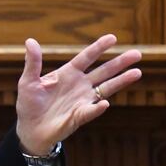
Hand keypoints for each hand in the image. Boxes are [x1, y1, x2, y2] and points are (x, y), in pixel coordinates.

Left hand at [15, 34, 141, 154]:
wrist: (30, 128)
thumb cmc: (29, 103)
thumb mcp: (28, 80)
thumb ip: (33, 62)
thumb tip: (30, 41)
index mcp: (67, 74)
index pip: (86, 58)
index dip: (98, 48)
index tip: (112, 37)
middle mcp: (79, 85)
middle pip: (103, 71)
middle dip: (119, 62)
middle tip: (137, 53)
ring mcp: (82, 100)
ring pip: (106, 88)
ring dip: (121, 81)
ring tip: (137, 72)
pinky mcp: (80, 116)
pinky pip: (91, 110)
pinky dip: (98, 107)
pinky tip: (104, 102)